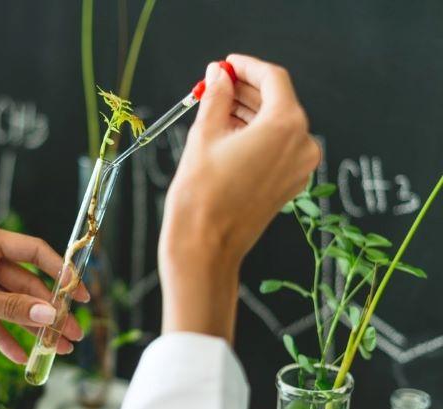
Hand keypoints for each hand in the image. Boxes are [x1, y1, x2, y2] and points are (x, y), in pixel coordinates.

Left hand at [0, 222, 87, 362]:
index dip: (60, 272)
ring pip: (12, 306)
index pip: (34, 252)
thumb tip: (51, 315)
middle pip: (26, 285)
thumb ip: (11, 308)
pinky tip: (22, 357)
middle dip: (49, 311)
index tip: (79, 294)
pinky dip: (6, 337)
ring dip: (33, 327)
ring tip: (57, 348)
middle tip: (72, 334)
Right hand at [159, 54, 320, 340]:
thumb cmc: (201, 195)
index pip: (272, 79)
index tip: (225, 66)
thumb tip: (218, 76)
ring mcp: (299, 168)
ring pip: (276, 126)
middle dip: (246, 91)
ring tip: (214, 110)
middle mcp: (302, 144)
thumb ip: (216, 98)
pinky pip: (276, 149)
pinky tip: (227, 135)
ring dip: (248, 114)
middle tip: (215, 86)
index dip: (246, 68)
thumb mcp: (204, 135)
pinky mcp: (289, 185)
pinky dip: (255, 137)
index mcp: (285, 126)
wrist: (204, 247)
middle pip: (277, 102)